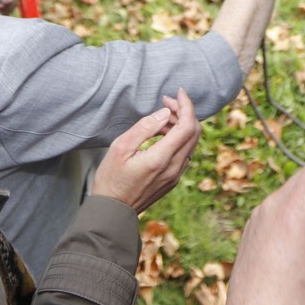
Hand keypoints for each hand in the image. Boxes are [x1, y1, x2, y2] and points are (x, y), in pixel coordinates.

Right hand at [90, 89, 200, 213]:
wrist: (112, 211)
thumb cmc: (111, 178)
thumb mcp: (120, 147)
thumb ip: (145, 127)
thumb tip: (165, 113)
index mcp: (161, 159)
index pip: (187, 126)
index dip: (186, 105)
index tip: (178, 92)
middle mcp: (174, 168)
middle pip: (194, 132)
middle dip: (184, 112)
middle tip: (166, 103)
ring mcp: (175, 176)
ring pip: (191, 143)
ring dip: (182, 125)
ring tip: (162, 117)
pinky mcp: (173, 180)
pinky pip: (184, 153)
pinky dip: (179, 138)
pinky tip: (163, 133)